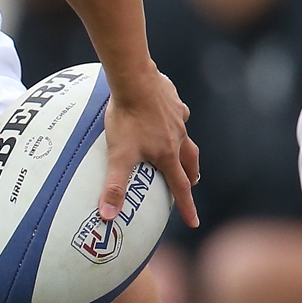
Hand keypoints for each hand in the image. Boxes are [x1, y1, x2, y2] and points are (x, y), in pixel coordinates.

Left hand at [101, 66, 199, 226]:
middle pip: (190, 162)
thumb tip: (107, 217)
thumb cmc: (127, 118)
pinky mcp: (172, 100)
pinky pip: (178, 113)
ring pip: (186, 137)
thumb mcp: (118, 156)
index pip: (180, 188)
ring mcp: (177, 117)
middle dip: (191, 175)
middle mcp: (178, 137)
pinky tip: (167, 115)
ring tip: (183, 151)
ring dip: (186, 148)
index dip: (187, 207)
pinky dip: (175, 119)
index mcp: (168, 154)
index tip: (194, 223)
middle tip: (191, 183)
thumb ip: (114, 186)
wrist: (135, 79)